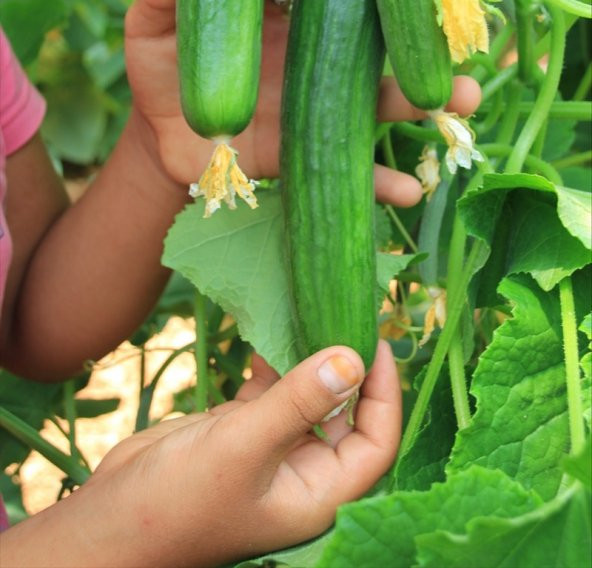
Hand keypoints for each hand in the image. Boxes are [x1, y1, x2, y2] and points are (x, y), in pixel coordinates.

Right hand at [85, 341, 399, 567]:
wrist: (111, 521)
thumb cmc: (180, 501)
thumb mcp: (243, 446)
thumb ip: (298, 402)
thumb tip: (353, 358)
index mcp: (317, 492)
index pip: (376, 442)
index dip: (384, 394)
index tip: (375, 343)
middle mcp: (301, 471)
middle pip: (345, 414)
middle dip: (348, 368)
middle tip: (347, 316)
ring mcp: (269, 449)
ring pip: (306, 398)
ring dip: (309, 360)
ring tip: (314, 314)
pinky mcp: (239, 431)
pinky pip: (270, 391)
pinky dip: (272, 364)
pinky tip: (271, 334)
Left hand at [125, 0, 480, 203]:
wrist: (173, 146)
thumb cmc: (164, 73)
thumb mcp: (150, 32)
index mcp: (272, 2)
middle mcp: (311, 42)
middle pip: (364, 25)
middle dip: (403, 18)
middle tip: (437, 9)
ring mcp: (320, 96)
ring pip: (379, 93)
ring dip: (420, 98)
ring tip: (460, 100)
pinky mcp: (317, 147)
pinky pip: (357, 163)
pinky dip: (383, 179)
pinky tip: (408, 190)